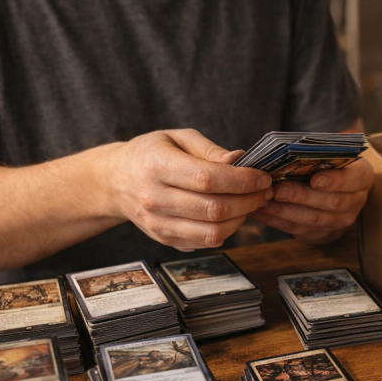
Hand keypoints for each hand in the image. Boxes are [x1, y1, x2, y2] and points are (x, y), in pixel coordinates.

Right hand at [106, 129, 273, 249]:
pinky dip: (227, 230)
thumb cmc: (151, 154)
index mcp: (157, 166)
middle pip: (214, 209)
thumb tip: (240, 161)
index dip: (242, 180)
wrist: (116, 182)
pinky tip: (232, 214)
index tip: (262, 177)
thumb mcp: (177, 138)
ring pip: (213, 232)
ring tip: (251, 202)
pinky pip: (206, 242)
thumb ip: (210, 150)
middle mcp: (155, 198)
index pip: (208, 179)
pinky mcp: (166, 240)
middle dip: (249, 200)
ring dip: (242, 219)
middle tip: (264, 191)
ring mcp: (159, 224)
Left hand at [249, 157, 373, 243]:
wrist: (333, 184)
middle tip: (278, 189)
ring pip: (313, 220)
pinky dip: (277, 221)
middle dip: (301, 197)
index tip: (314, 178)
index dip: (335, 181)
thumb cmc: (327, 162)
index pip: (354, 179)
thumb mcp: (330, 152)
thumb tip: (286, 152)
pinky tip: (260, 211)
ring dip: (284, 211)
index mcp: (362, 176)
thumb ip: (315, 152)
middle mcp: (356, 201)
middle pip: (331, 203)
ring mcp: (341, 221)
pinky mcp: (323, 234)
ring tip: (263, 200)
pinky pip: (299, 230)